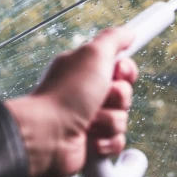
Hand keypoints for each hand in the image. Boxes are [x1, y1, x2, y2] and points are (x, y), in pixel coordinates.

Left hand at [5, 28, 138, 176]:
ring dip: (109, 121)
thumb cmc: (67, 93)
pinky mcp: (92, 144)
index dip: (125, 71)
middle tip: (100, 98)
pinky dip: (107, 142)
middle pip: (125, 94)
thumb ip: (114, 38)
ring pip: (122, 119)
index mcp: (86, 71)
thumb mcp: (93, 54)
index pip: (121, 68)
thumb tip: (130, 32)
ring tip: (89, 122)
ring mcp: (89, 120)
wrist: (47, 135)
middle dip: (118, 98)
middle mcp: (87, 94)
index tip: (119, 71)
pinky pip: (117, 142)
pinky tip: (91, 140)